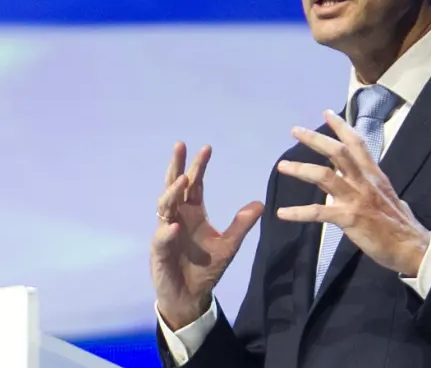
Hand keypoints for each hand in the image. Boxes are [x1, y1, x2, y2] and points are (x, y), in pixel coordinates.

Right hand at [151, 142, 263, 329]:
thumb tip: (260, 203)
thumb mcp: (229, 245)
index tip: (206, 148)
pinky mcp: (159, 252)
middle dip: (177, 167)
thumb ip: (242, 224)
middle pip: (174, 187)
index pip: (195, 185)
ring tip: (182, 181)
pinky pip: (162, 239)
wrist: (191, 296)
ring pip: (164, 207)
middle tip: (180, 146)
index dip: (199, 167)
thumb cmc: (206, 268)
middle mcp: (178, 218)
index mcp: (193, 213)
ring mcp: (166, 233)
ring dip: (172, 194)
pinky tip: (174, 225)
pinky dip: (167, 232)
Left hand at [275, 110, 429, 276]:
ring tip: (282, 166)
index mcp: (374, 174)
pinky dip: (299, 212)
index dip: (341, 127)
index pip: (357, 143)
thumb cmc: (397, 223)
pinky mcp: (349, 218)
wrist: (410, 246)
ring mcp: (356, 198)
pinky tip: (282, 214)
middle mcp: (364, 181)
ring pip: (325, 176)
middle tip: (295, 131)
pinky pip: (319, 213)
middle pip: (338, 152)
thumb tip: (345, 186)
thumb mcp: (383, 195)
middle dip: (315, 139)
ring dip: (301, 169)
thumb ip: (364, 187)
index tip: (326, 114)